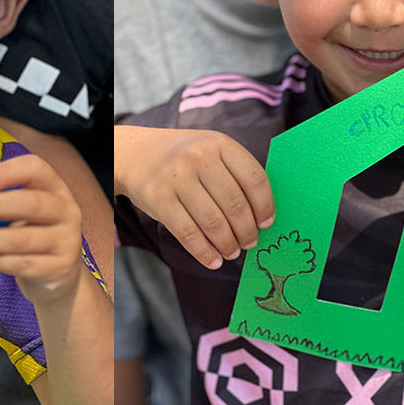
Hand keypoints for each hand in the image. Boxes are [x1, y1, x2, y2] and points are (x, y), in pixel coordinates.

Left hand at [0, 155, 86, 305]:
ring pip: (23, 239)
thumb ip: (4, 200)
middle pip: (31, 204)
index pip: (36, 169)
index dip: (9, 173)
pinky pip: (23, 264)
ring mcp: (66, 241)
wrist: (60, 273)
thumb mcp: (26, 211)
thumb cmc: (33, 232)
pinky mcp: (59, 268)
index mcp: (56, 189)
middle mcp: (67, 212)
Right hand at [113, 125, 273, 269]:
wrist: (136, 154)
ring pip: (213, 222)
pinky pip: (188, 233)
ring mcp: (177, 178)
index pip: (254, 179)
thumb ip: (235, 174)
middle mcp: (199, 158)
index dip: (265, 206)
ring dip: (228, 244)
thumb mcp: (212, 151)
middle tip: (250, 242)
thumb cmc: (185, 158)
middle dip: (247, 231)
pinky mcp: (159, 199)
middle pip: (235, 205)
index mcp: (220, 144)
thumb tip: (261, 217)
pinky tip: (214, 260)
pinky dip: (204, 253)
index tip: (267, 223)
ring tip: (233, 251)